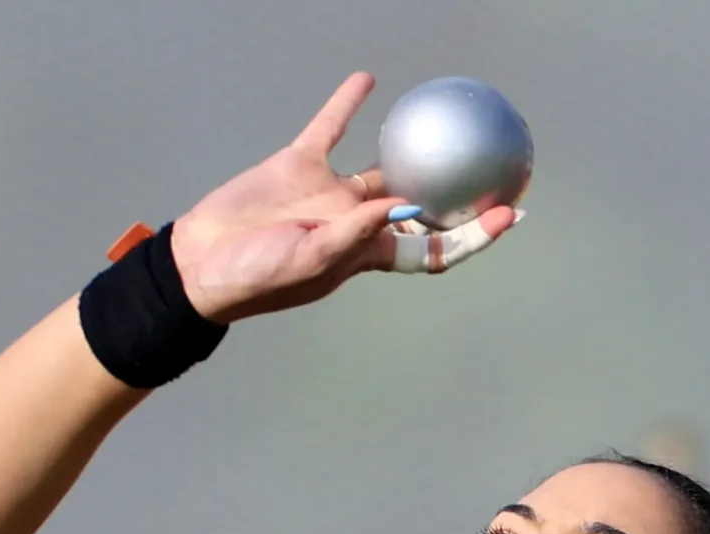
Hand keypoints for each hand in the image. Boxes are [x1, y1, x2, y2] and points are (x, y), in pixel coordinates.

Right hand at [170, 73, 521, 321]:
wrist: (202, 263)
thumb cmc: (257, 277)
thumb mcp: (307, 261)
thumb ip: (353, 235)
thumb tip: (404, 204)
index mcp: (366, 255)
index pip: (432, 247)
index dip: (472, 236)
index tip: (507, 218)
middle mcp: (356, 222)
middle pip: (422, 205)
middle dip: (461, 194)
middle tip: (500, 169)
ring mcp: (330, 192)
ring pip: (384, 163)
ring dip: (414, 146)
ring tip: (445, 121)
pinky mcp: (300, 165)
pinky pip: (330, 127)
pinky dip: (347, 104)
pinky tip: (367, 80)